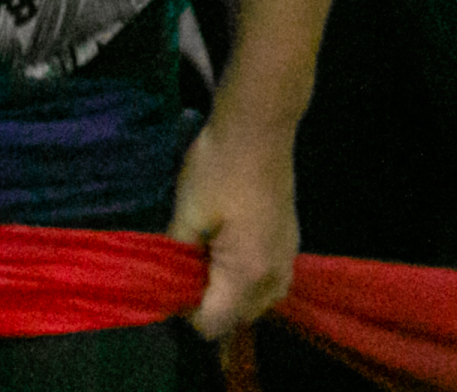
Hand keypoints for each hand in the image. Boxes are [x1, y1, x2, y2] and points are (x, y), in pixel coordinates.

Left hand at [167, 109, 297, 340]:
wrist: (259, 131)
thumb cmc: (218, 170)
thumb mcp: (187, 213)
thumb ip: (177, 254)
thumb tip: (167, 280)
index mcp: (248, 274)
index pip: (215, 324)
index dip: (186, 313)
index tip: (170, 285)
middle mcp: (275, 277)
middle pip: (238, 318)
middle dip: (209, 305)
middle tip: (183, 270)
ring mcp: (288, 261)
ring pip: (256, 301)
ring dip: (229, 293)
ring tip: (202, 260)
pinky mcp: (289, 244)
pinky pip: (268, 281)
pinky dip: (246, 279)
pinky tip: (224, 251)